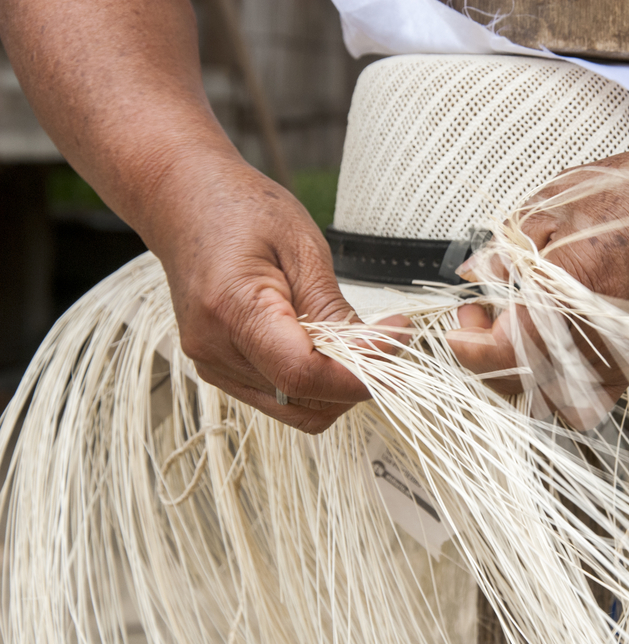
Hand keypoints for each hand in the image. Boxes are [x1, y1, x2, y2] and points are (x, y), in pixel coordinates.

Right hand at [150, 160, 407, 432]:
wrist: (184, 202)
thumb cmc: (242, 211)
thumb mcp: (302, 247)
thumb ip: (334, 309)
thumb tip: (376, 352)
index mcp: (232, 309)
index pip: (302, 375)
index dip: (358, 374)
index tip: (396, 342)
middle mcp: (214, 348)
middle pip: (301, 400)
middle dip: (353, 382)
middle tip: (387, 339)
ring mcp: (212, 364)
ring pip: (294, 409)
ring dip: (335, 386)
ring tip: (356, 340)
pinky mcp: (219, 369)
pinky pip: (278, 396)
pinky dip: (312, 382)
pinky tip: (325, 345)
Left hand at [446, 148, 628, 426]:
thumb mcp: (567, 199)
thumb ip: (514, 241)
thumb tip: (480, 268)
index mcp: (564, 293)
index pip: (494, 350)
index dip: (464, 339)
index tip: (460, 316)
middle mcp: (588, 337)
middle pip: (512, 383)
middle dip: (481, 354)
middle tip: (480, 313)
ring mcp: (614, 357)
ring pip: (543, 397)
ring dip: (515, 372)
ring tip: (513, 330)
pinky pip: (584, 398)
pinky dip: (555, 384)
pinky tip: (551, 345)